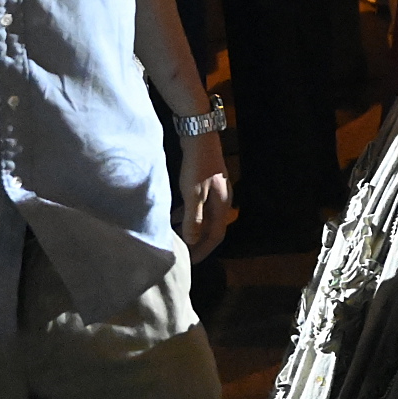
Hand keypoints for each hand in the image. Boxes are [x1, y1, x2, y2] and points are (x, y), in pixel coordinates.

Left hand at [176, 128, 232, 260]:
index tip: (190, 262)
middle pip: (211, 228)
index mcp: (222, 205)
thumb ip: (193, 219)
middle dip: (197, 241)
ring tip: (175, 236)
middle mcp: (222, 200)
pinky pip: (199, 206)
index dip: (203, 250)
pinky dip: (189, 214)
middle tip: (182, 252)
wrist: (200, 136)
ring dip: (192, 228)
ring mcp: (215, 191)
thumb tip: (192, 242)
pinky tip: (174, 215)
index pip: (216, 236)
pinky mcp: (206, 183)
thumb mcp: (193, 195)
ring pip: (204, 216)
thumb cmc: (197, 167)